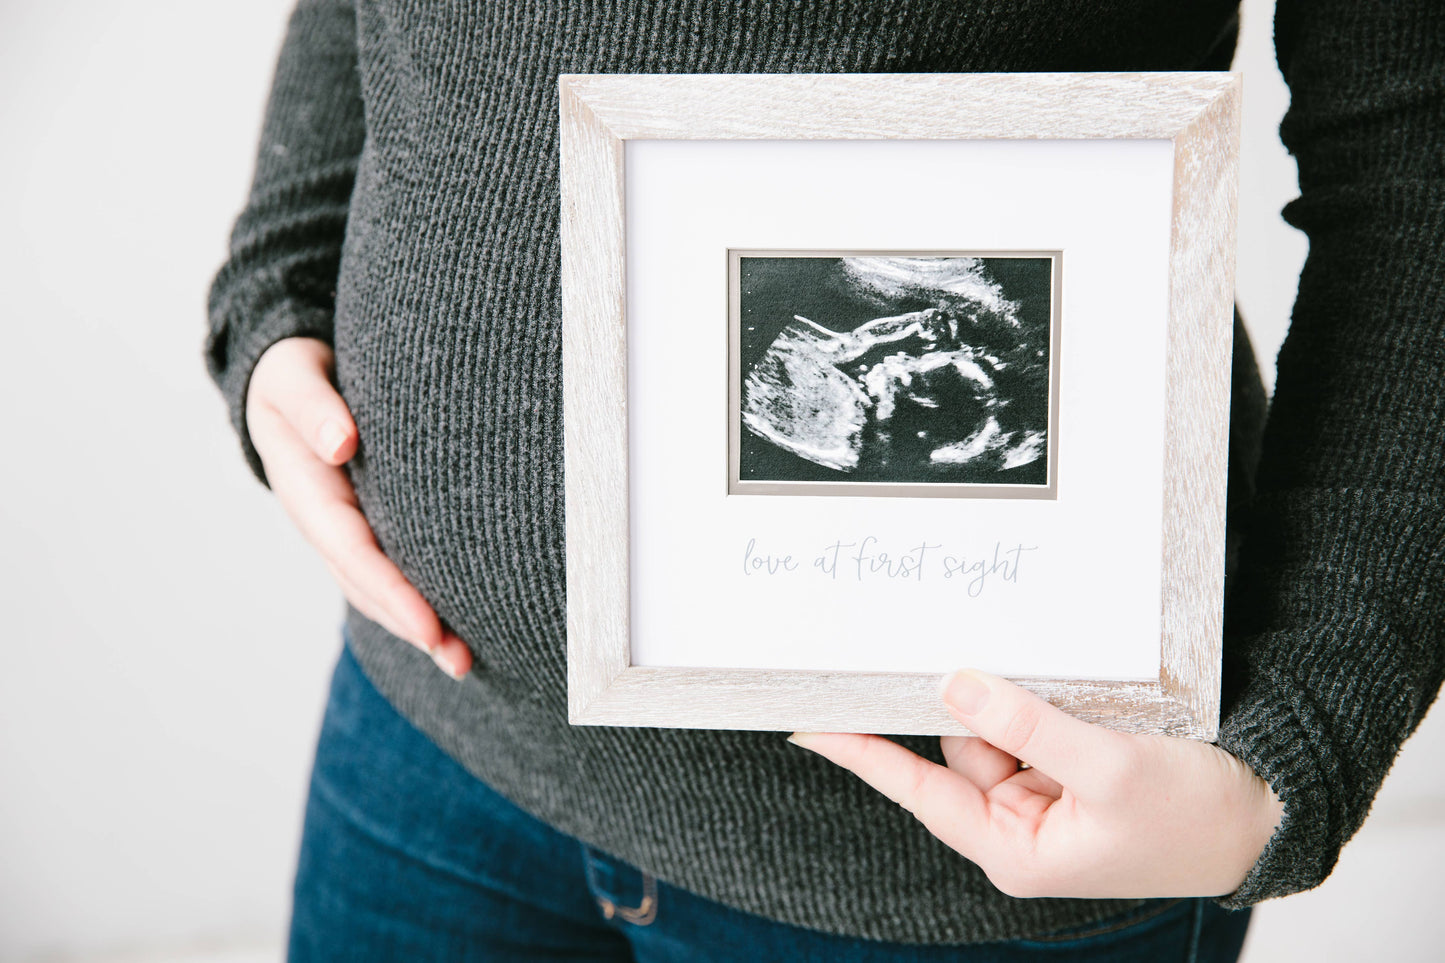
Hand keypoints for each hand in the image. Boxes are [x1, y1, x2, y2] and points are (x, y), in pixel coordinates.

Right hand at [246, 336, 471, 679]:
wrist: (283, 377)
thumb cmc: (293, 374)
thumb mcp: (294, 378)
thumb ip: (315, 407)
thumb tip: (340, 442)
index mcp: (308, 490)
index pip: (354, 551)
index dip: (391, 591)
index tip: (429, 626)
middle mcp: (323, 520)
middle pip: (367, 585)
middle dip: (412, 626)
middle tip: (461, 660)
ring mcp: (340, 529)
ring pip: (375, 588)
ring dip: (416, 626)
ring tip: (463, 660)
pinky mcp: (360, 525)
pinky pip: (384, 570)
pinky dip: (412, 601)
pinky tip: (449, 623)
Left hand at [787, 670, 1284, 898]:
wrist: (1267, 817)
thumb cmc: (1195, 815)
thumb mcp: (1111, 767)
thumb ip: (1028, 723)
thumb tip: (953, 684)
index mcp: (1014, 846)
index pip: (917, 788)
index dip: (859, 752)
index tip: (806, 722)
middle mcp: (1018, 823)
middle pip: (959, 744)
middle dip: (969, 701)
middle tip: (972, 654)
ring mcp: (1042, 795)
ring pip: (994, 725)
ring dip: (1015, 697)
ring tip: (1075, 694)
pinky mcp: (1066, 769)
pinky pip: (1028, 723)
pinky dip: (1037, 700)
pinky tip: (1075, 690)